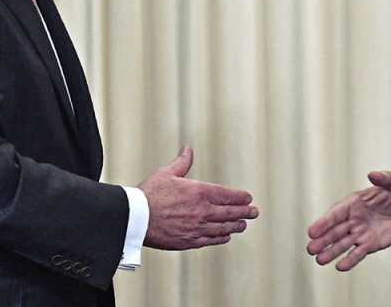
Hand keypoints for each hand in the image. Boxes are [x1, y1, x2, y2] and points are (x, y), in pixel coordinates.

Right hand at [138, 146, 258, 249]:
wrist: (136, 218)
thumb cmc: (149, 195)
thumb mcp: (167, 173)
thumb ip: (182, 163)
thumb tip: (188, 150)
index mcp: (199, 192)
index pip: (227, 195)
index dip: (240, 197)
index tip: (248, 197)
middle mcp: (201, 211)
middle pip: (229, 212)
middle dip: (245, 212)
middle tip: (254, 212)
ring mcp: (196, 227)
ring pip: (222, 228)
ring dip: (235, 226)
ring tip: (243, 225)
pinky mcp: (188, 241)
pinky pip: (210, 240)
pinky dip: (220, 238)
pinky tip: (225, 237)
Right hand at [306, 170, 390, 270]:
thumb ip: (384, 178)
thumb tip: (373, 174)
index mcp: (354, 203)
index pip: (336, 213)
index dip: (324, 222)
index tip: (312, 231)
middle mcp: (353, 219)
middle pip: (335, 230)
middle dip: (323, 240)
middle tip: (310, 248)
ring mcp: (360, 233)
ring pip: (342, 243)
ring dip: (331, 251)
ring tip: (319, 260)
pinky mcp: (369, 244)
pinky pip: (358, 253)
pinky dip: (349, 260)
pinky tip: (340, 266)